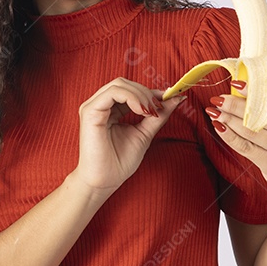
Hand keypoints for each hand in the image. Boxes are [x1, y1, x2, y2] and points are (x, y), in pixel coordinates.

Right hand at [73, 77, 185, 194]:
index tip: (169, 98)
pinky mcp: (90, 111)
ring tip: (151, 112)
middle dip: (147, 92)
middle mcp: (100, 104)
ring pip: (120, 84)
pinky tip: (142, 111)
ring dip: (141, 95)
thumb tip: (176, 98)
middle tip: (160, 108)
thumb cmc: (119, 162)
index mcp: (109, 109)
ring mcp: (93, 106)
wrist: (104, 182)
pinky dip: (131, 97)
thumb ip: (158, 116)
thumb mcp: (144, 134)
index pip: (130, 90)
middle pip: (125, 83)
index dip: (150, 92)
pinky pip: (112, 93)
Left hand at [205, 90, 266, 207]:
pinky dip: (229, 136)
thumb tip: (243, 92)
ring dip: (228, 119)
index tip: (236, 84)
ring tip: (215, 111)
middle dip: (235, 105)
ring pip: (250, 130)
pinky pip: (245, 147)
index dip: (254, 91)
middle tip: (219, 98)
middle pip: (260, 114)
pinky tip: (219, 127)